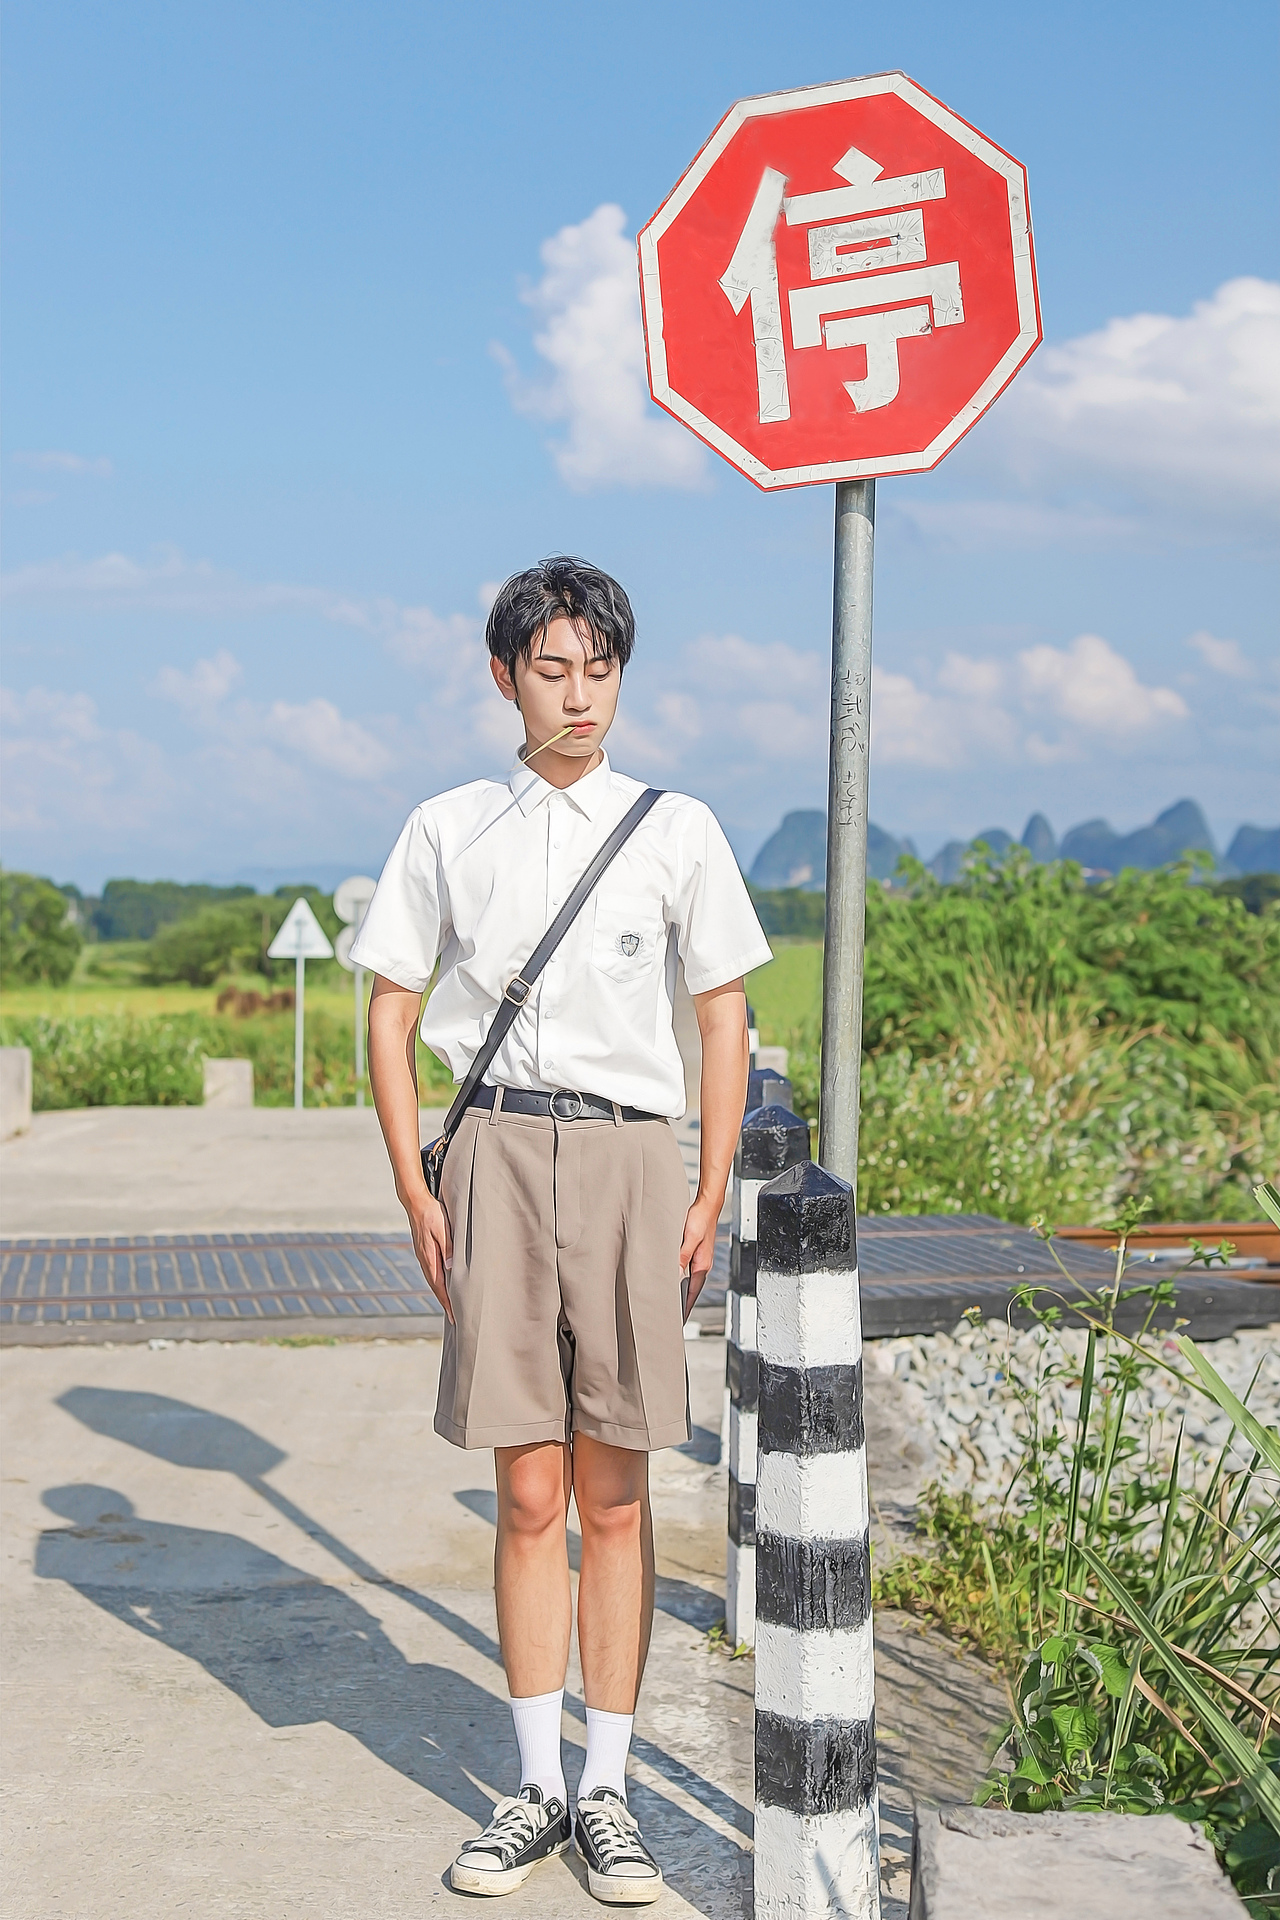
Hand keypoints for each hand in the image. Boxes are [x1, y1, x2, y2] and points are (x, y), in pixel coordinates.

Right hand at [407, 1192, 453, 1322]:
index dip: (448, 1302)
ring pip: (434, 1280)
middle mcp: (425, 1260)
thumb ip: (449, 1248)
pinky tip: (444, 1282)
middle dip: (445, 1303)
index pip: (440, 1286)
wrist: (415, 1201)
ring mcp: (423, 1255)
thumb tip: (451, 1269)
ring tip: (450, 1305)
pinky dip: (439, 1282)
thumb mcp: (443, 1229)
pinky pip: (432, 1271)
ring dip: (442, 1293)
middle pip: (436, 1287)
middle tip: (454, 1317)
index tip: (454, 1317)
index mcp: (430, 1257)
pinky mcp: (423, 1250)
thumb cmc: (432, 1213)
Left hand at [678, 1194, 720, 1319]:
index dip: (685, 1307)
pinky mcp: (695, 1251)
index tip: (678, 1320)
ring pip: (688, 1279)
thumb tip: (675, 1275)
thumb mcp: (689, 1239)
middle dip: (682, 1302)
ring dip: (680, 1290)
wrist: (707, 1204)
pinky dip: (679, 1277)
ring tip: (669, 1300)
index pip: (692, 1292)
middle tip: (671, 1315)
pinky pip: (686, 1270)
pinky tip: (672, 1278)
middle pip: (691, 1289)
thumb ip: (682, 1257)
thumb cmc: (700, 1219)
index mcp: (702, 1265)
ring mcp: (698, 1258)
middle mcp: (701, 1264)